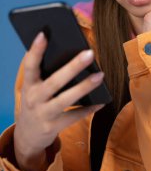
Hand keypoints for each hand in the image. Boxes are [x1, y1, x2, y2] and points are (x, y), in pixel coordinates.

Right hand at [14, 32, 104, 170]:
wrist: (27, 136)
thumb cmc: (37, 101)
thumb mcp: (34, 87)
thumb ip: (45, 72)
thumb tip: (70, 51)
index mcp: (28, 84)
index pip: (30, 65)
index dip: (36, 50)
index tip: (43, 34)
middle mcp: (34, 99)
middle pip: (54, 82)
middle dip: (73, 67)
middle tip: (90, 53)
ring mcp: (43, 114)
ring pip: (65, 100)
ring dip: (84, 87)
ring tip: (100, 75)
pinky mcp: (53, 127)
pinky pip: (74, 117)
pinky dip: (88, 109)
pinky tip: (101, 101)